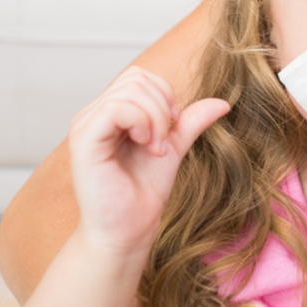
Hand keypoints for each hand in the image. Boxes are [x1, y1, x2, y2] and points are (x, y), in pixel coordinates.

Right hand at [67, 66, 229, 255]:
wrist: (129, 230)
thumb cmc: (143, 192)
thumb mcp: (173, 147)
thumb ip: (190, 121)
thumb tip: (223, 102)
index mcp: (109, 112)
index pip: (139, 76)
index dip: (164, 94)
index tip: (172, 127)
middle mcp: (92, 115)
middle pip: (135, 78)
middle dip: (162, 106)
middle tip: (164, 142)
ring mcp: (85, 126)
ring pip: (130, 91)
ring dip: (156, 118)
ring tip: (156, 148)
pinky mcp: (83, 141)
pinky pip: (117, 109)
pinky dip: (143, 122)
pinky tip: (147, 146)